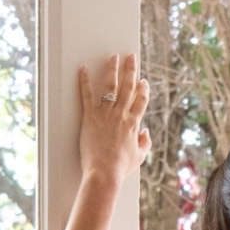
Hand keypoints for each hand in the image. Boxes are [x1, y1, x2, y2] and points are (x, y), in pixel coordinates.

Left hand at [79, 53, 150, 185]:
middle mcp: (121, 114)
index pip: (141, 100)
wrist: (104, 172)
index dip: (143, 89)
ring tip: (113, 57)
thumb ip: (145, 142)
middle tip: (131, 57)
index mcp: (134, 123)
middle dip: (130, 69)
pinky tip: (84, 69)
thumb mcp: (139, 156)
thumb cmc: (121, 167)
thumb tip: (146, 132)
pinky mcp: (90, 116)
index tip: (143, 81)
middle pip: (128, 86)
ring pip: (110, 86)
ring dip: (112, 69)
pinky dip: (85, 81)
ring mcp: (105, 113)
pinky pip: (87, 94)